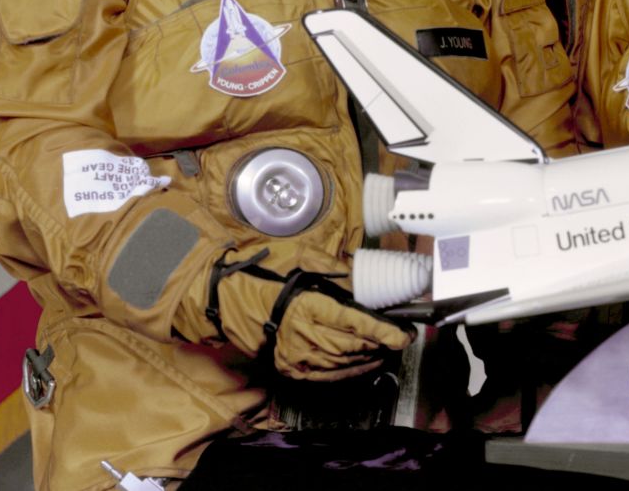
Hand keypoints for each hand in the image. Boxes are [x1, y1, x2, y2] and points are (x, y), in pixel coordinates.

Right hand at [216, 268, 410, 381]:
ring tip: (386, 347)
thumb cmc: (262, 274)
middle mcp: (302, 335)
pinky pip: (327, 374)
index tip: (402, 335)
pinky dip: (350, 370)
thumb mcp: (295, 255)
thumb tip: (353, 272)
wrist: (225, 300)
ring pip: (342, 361)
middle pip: (352, 345)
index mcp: (306, 306)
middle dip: (380, 342)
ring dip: (368, 356)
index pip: (353, 322)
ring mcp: (295, 356)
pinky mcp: (290, 368)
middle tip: (401, 338)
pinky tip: (364, 362)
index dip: (381, 330)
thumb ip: (328, 263)